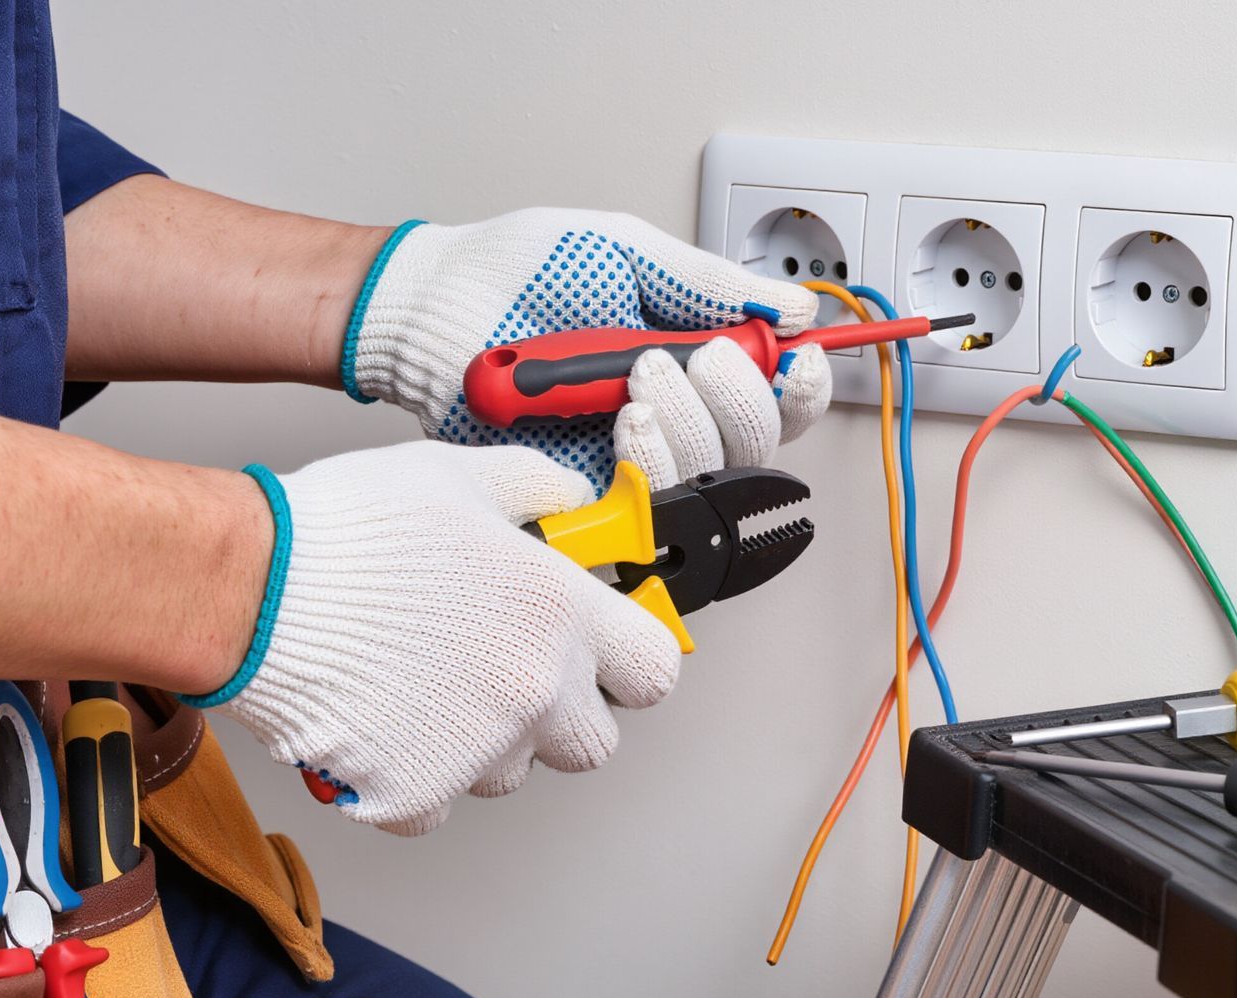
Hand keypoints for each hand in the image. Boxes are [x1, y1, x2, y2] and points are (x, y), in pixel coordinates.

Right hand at [186, 441, 681, 835]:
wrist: (251, 590)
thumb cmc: (346, 531)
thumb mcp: (458, 476)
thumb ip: (536, 490)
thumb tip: (571, 500)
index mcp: (559, 614)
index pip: (654, 671)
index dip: (629, 661)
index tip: (606, 652)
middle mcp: (532, 691)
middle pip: (591, 742)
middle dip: (557, 714)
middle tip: (501, 670)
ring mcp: (475, 751)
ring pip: (509, 771)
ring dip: (481, 741)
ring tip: (421, 682)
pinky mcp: (414, 795)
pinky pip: (436, 802)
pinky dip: (411, 774)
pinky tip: (380, 719)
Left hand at [344, 209, 831, 489]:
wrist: (434, 308)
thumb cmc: (516, 274)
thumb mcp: (627, 252)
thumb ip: (708, 283)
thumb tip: (791, 304)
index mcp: (689, 359)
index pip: (775, 393)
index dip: (802, 386)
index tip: (800, 359)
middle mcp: (669, 415)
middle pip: (755, 443)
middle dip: (739, 400)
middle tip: (694, 358)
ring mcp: (628, 459)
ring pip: (708, 475)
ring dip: (688, 424)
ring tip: (637, 377)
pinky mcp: (587, 494)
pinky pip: (647, 505)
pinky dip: (648, 463)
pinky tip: (623, 425)